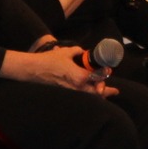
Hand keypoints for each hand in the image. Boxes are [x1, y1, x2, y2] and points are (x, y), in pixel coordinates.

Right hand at [0, 45, 116, 95]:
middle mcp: (78, 87)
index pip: (99, 77)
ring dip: (97, 95)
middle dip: (106, 92)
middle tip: (114, 92)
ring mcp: (72, 92)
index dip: (105, 74)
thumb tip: (81, 52)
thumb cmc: (49, 61)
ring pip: (89, 96)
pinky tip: (88, 92)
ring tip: (104, 94)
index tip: (108, 70)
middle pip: (97, 93)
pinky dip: (86, 94)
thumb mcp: (65, 52)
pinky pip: (80, 96)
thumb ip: (77, 51)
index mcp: (81, 76)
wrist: (34, 70)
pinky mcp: (65, 93)